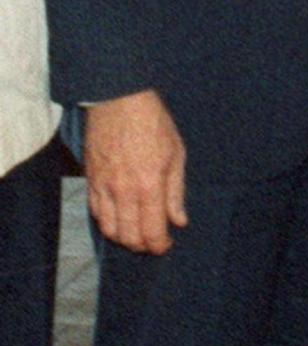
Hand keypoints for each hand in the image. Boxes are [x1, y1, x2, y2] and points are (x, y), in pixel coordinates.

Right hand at [84, 89, 187, 254]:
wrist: (120, 99)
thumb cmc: (154, 123)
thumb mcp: (176, 153)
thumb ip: (176, 192)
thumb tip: (179, 221)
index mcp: (149, 185)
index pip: (152, 232)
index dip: (159, 246)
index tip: (166, 244)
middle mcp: (124, 192)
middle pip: (129, 237)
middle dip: (143, 245)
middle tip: (153, 240)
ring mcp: (104, 187)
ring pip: (109, 230)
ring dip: (124, 238)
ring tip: (136, 232)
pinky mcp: (90, 180)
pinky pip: (95, 213)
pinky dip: (107, 223)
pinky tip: (119, 218)